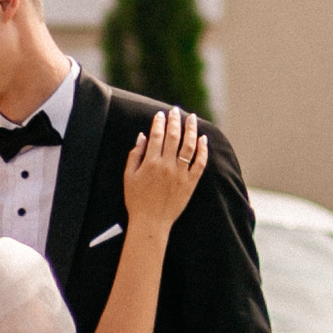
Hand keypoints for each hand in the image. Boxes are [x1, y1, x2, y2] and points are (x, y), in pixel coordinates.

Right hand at [124, 106, 207, 233]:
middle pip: (174, 137)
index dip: (159, 123)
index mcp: (151, 163)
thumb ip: (135, 154)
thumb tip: (142, 136)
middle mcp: (167, 166)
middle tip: (176, 110)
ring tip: (192, 118)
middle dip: (175, 121)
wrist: (151, 222)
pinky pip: (200, 163)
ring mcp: (181, 174)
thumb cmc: (136, 200)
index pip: (156, 136)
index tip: (160, 114)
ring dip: (191, 130)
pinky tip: (203, 139)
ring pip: (189, 146)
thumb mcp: (129, 176)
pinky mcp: (191, 183)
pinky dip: (203, 150)